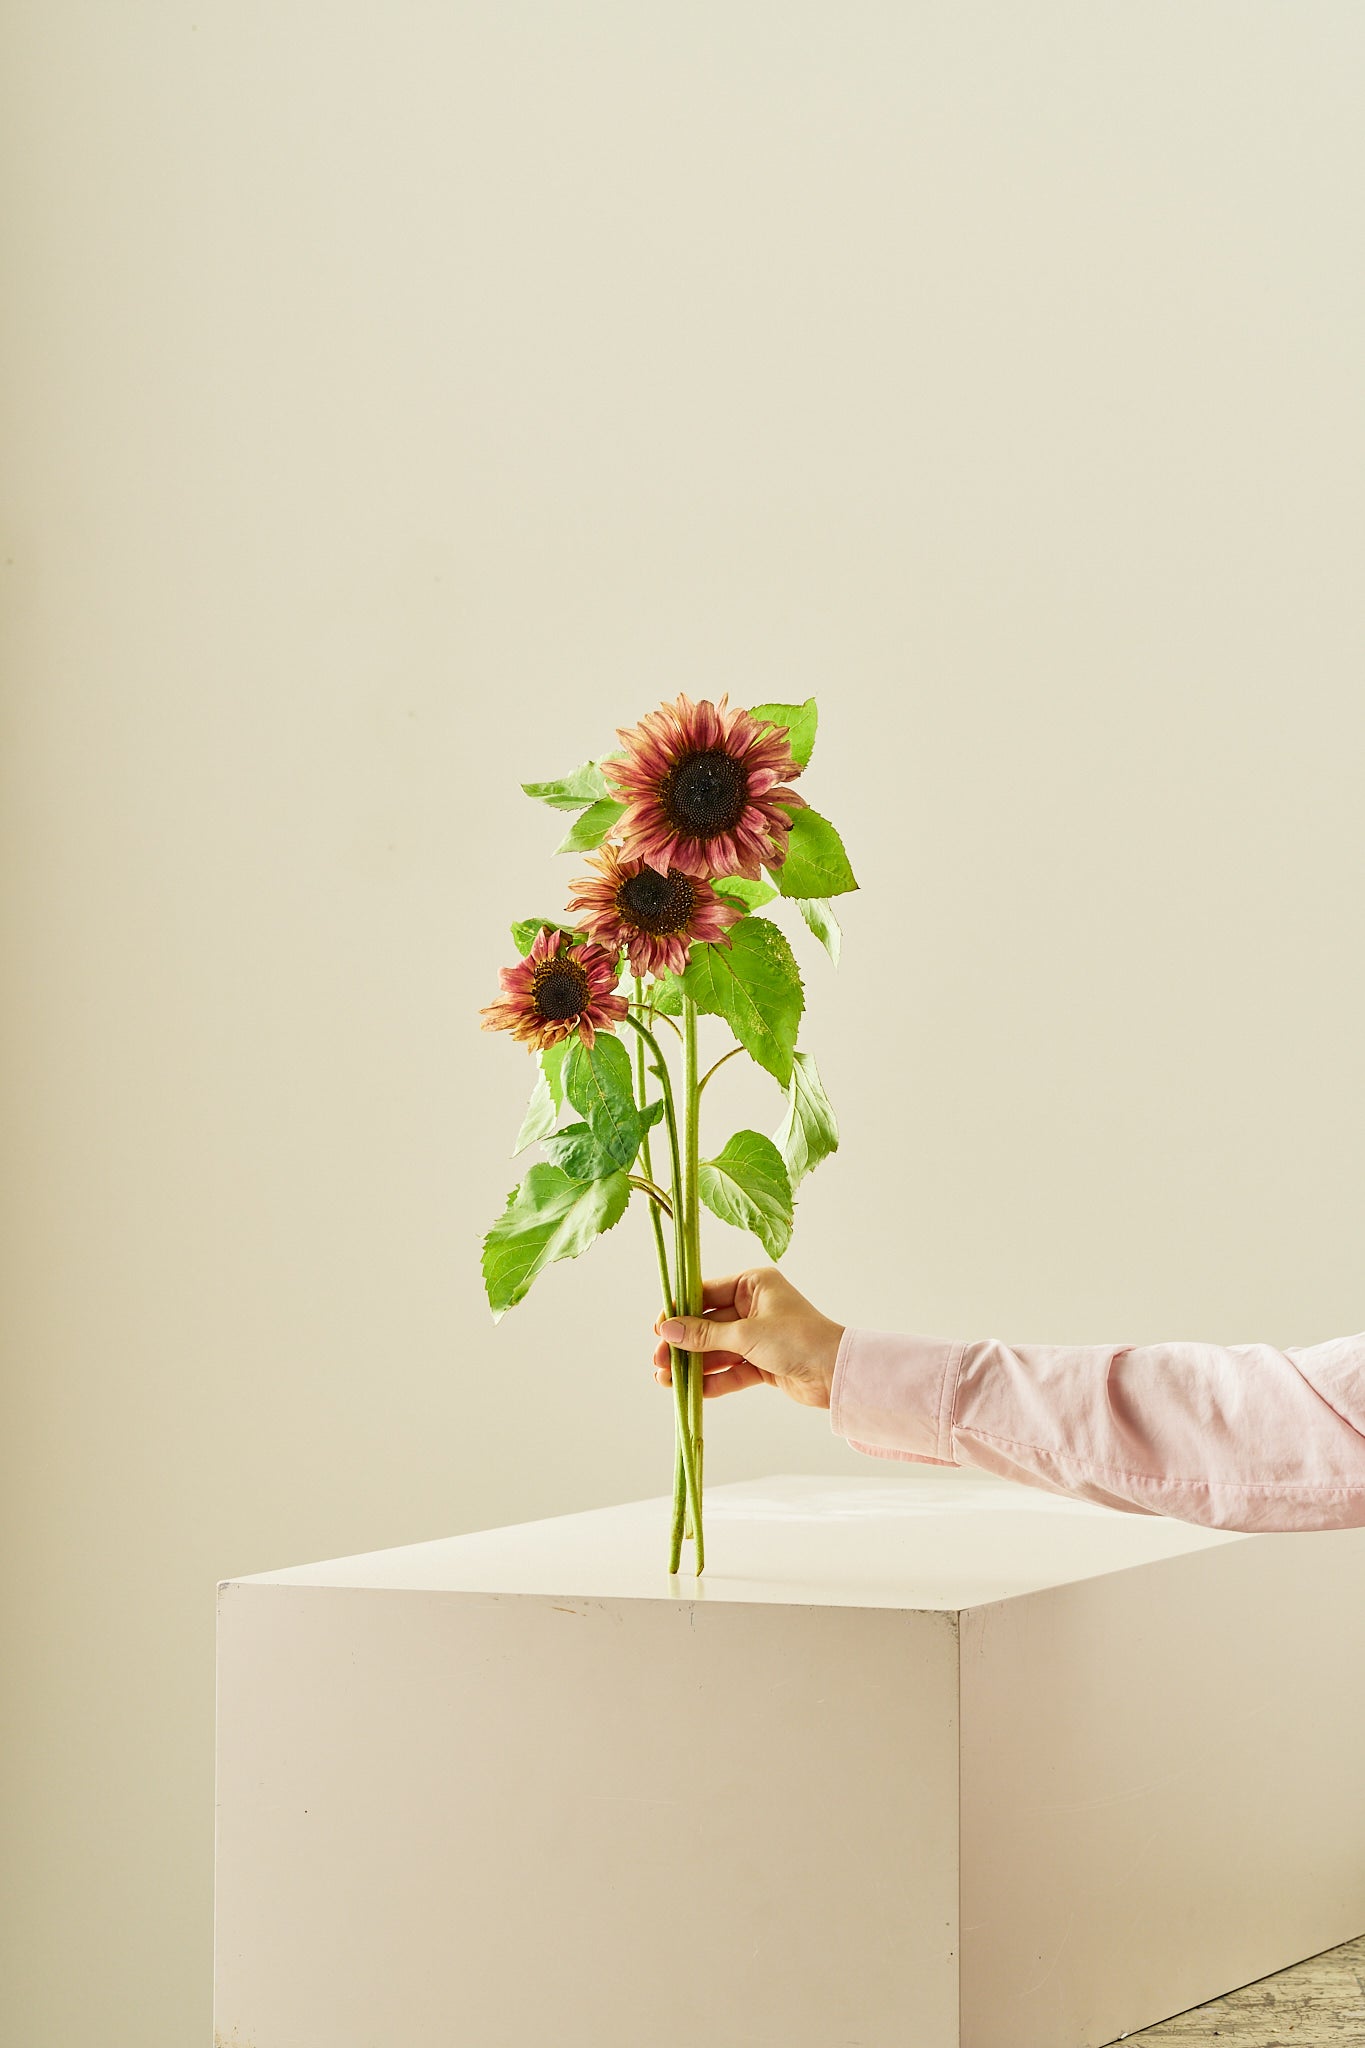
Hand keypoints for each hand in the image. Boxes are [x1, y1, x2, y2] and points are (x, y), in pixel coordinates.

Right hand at [652, 1266, 844, 1409]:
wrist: (837, 1373)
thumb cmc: (797, 1340)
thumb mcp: (746, 1334)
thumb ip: (704, 1334)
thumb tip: (667, 1330)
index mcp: (753, 1284)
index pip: (706, 1294)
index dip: (680, 1311)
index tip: (657, 1328)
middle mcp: (755, 1306)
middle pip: (708, 1324)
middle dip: (683, 1344)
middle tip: (657, 1361)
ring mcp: (759, 1335)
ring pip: (717, 1349)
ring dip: (693, 1365)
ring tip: (664, 1380)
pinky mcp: (764, 1362)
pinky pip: (732, 1369)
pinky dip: (714, 1379)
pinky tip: (691, 1390)